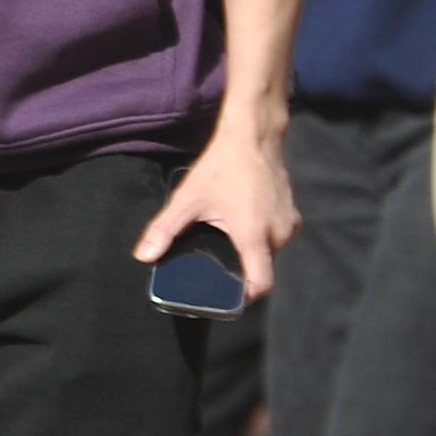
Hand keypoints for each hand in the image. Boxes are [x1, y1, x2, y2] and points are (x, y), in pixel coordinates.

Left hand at [139, 109, 294, 301]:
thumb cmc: (222, 167)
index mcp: (255, 236)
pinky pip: (275, 235)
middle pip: (261, 267)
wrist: (253, 136)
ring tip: (225, 240)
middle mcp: (279, 234)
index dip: (245, 297)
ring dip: (250, 250)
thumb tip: (144, 256)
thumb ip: (165, 230)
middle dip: (240, 270)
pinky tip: (239, 222)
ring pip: (269, 251)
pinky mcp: (291, 213)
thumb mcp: (187, 199)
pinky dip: (260, 235)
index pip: (261, 284)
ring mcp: (289, 223)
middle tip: (214, 264)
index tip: (227, 298)